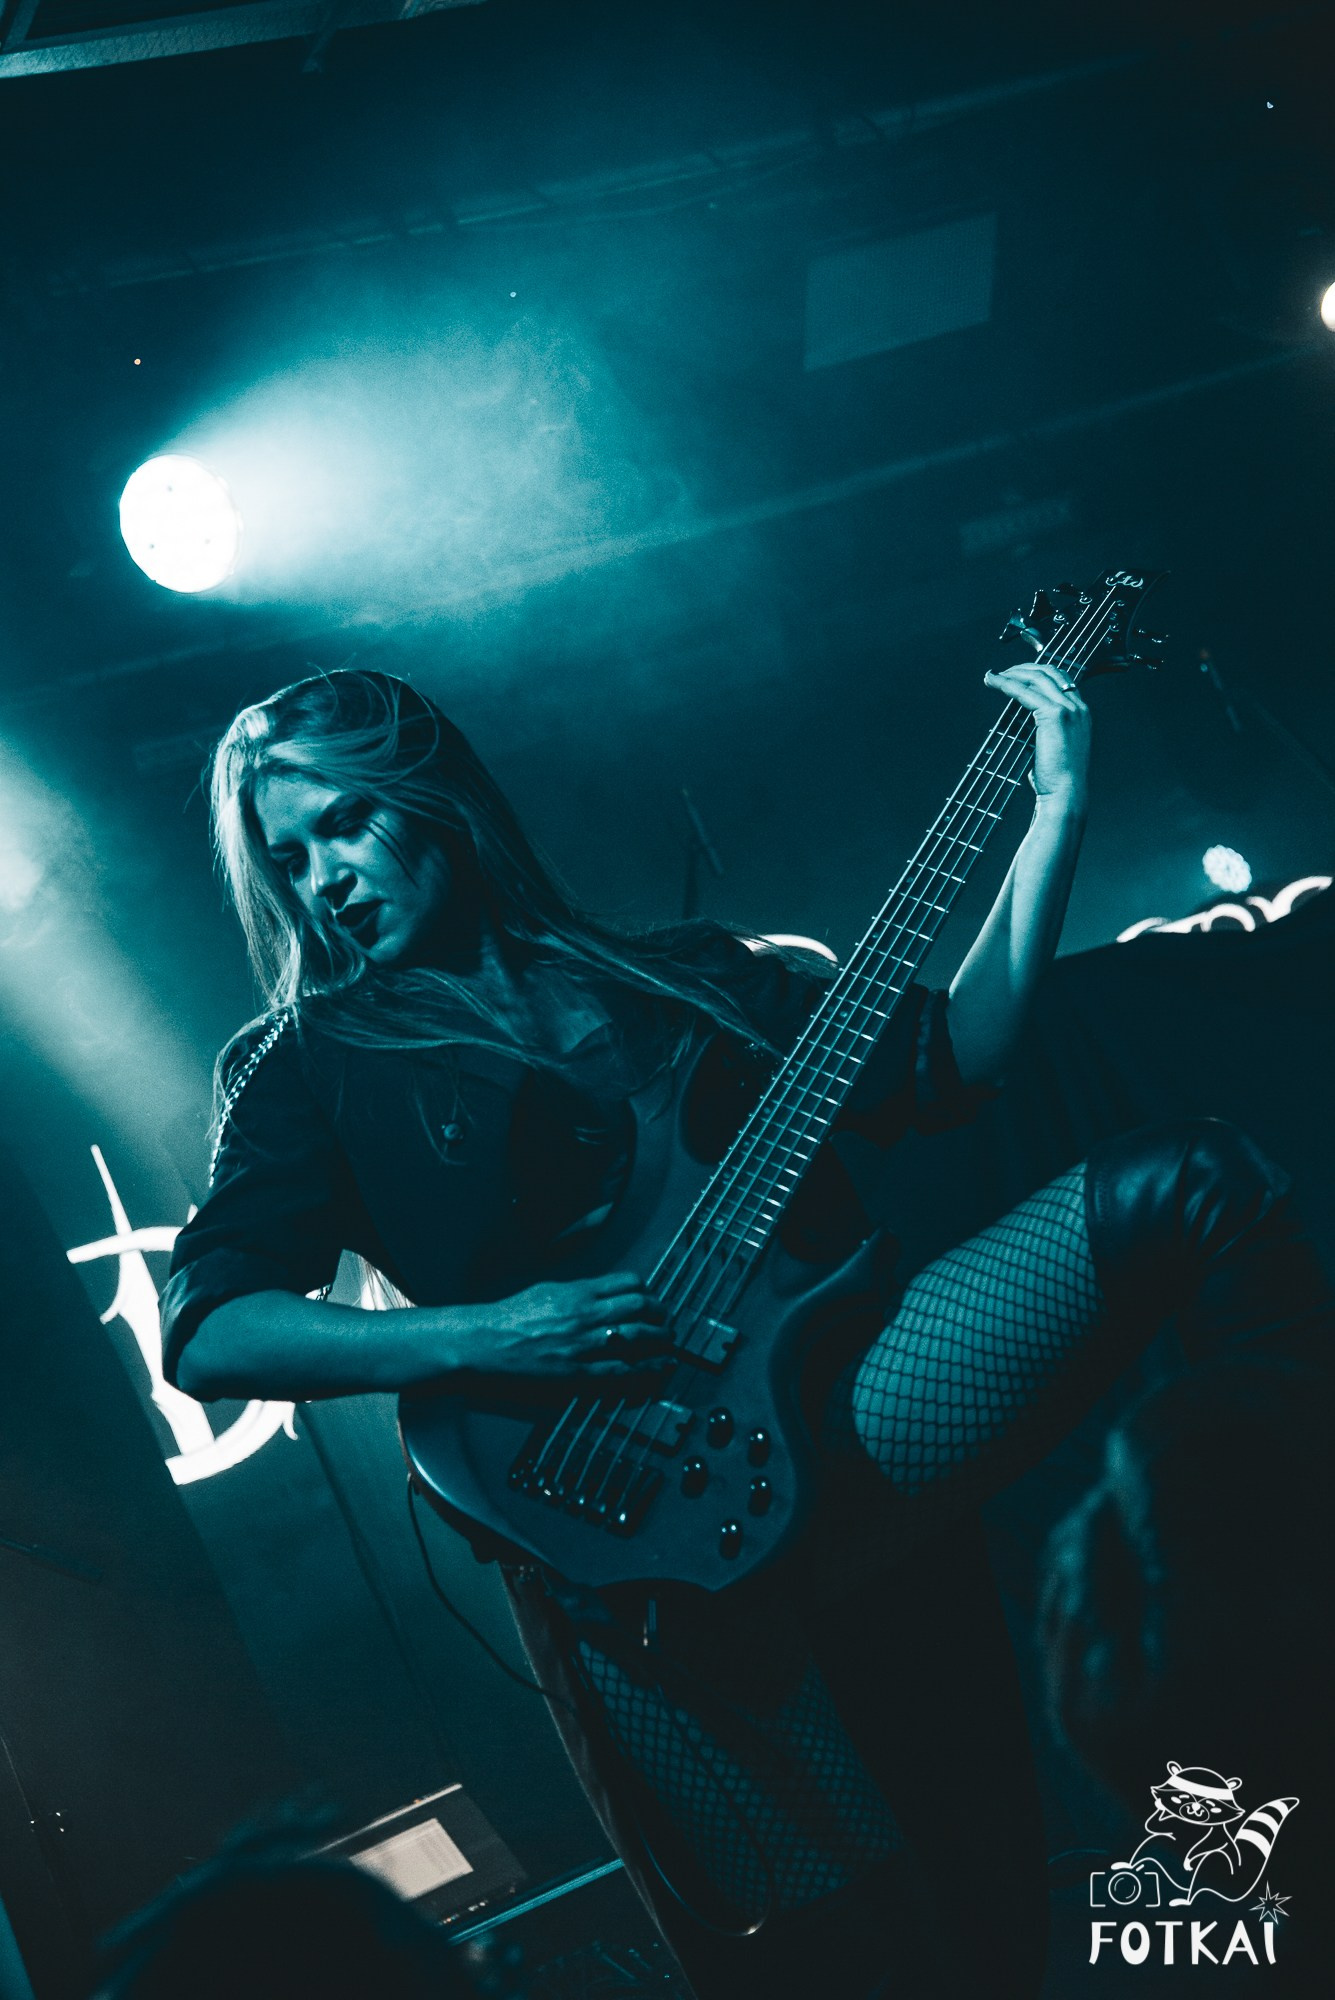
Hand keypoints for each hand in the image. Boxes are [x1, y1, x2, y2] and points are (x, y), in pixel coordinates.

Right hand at [448, 1272, 670, 1380]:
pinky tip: (658, 1370)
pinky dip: (645, 1370)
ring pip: (638, 1338)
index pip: (629, 1283)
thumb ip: (578, 1292)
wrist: (483, 1343)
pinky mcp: (577, 1373)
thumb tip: (602, 1293)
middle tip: (668, 1322)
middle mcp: (585, 1315)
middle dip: (662, 1315)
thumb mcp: (547, 1291)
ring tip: (669, 1344)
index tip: (653, 1299)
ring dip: (661, 1341)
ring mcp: (583, 1345)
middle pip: (640, 1308)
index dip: (649, 1292)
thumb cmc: (509, 1317)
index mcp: (577, 1292)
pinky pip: (622, 1371)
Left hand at [984, 661, 1090, 811]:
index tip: (1016, 675)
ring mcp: (1069, 709)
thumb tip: (1016, 719)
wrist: (1066, 793)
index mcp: (1081, 713)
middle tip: (1001, 673)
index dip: (1037, 673)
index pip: (1060, 680)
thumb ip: (1039, 728)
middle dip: (1023, 668)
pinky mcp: (1056, 714)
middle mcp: (1079, 707)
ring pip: (1037, 678)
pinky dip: (1007, 685)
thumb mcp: (1050, 745)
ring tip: (992, 677)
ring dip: (1012, 673)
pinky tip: (995, 683)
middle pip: (1050, 672)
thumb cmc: (1056, 777)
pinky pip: (1026, 692)